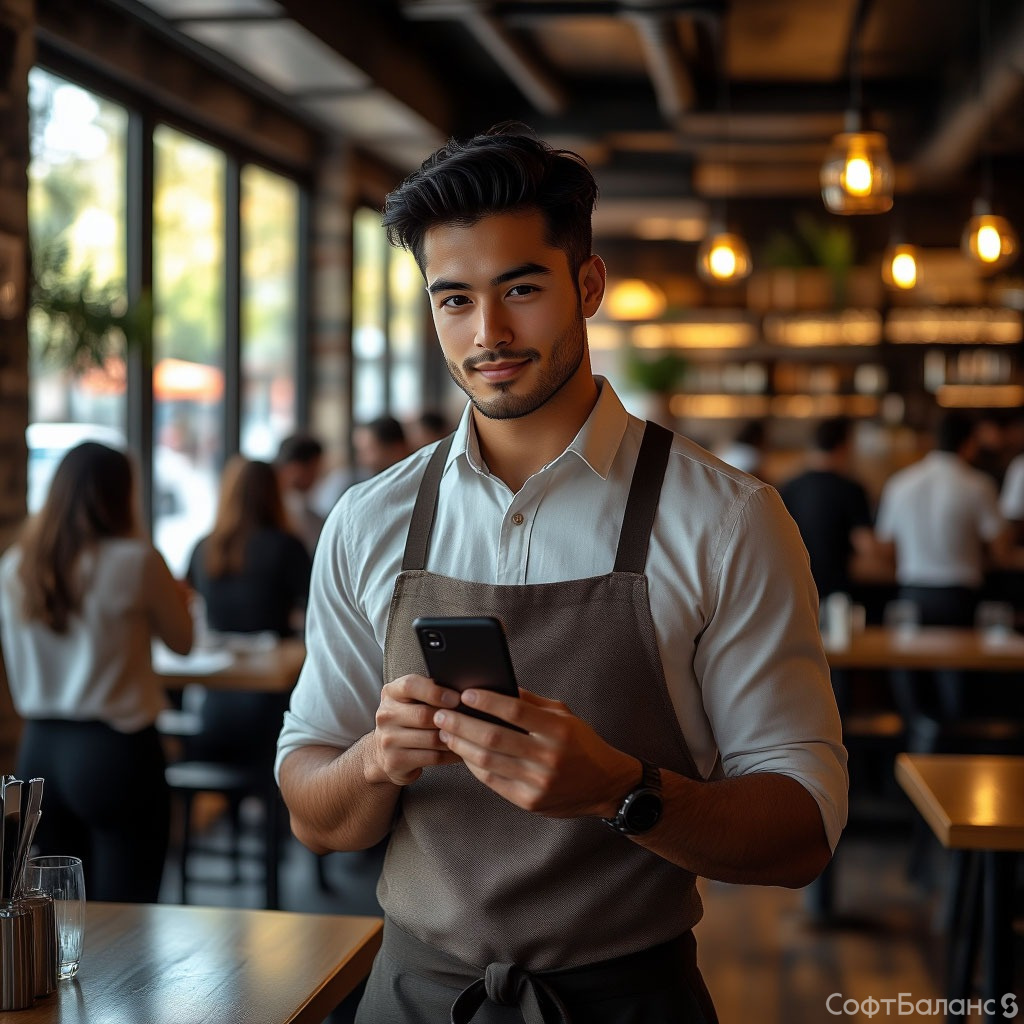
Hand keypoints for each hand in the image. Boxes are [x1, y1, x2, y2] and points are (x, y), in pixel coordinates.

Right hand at [370, 674, 461, 786]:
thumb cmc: (408, 721)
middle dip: (449, 718)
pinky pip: (433, 757)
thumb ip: (430, 691)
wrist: (384, 754)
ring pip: (432, 738)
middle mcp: (386, 715)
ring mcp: (388, 740)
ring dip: (453, 738)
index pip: (410, 685)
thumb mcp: (411, 700)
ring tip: (469, 735)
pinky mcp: (396, 761)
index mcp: (390, 693)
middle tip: (469, 720)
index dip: (436, 691)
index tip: (457, 698)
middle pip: (423, 714)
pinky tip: (461, 751)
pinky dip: (451, 754)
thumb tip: (464, 690)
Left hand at [432, 688, 637, 818]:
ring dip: (461, 745)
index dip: (487, 701)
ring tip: (445, 732)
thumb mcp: (564, 716)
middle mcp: (548, 757)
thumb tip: (495, 685)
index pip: (515, 711)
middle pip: (493, 737)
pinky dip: (473, 765)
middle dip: (462, 724)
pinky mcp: (529, 802)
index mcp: (559, 730)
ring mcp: (538, 783)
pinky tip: (463, 753)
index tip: (465, 694)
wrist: (605, 786)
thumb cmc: (581, 744)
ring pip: (487, 761)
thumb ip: (531, 702)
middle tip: (442, 714)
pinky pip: (492, 781)